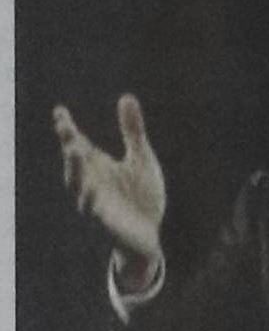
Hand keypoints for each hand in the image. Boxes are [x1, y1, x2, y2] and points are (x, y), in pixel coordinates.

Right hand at [54, 94, 165, 292]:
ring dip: (77, 171)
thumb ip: (132, 131)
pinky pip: (97, 213)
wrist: (147, 234)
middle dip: (71, 147)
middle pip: (76, 164)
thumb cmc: (140, 195)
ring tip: (76, 152)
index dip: (67, 129)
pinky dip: (93, 202)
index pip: (78, 144)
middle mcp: (91, 183)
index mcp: (97, 166)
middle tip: (67, 129)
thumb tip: (126, 96)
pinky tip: (95, 191)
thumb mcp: (141, 159)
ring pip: (80, 188)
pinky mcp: (107, 223)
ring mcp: (96, 203)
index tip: (60, 111)